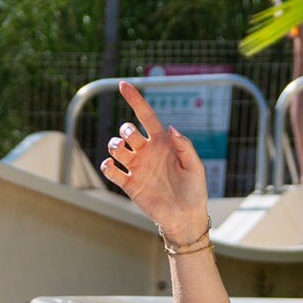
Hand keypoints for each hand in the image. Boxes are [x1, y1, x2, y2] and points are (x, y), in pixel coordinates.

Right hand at [98, 82, 210, 246]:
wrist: (185, 217)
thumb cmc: (194, 190)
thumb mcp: (195, 167)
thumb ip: (185, 147)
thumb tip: (171, 128)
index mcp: (162, 142)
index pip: (146, 116)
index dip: (135, 100)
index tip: (123, 85)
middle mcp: (146, 152)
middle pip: (126, 131)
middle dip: (125, 131)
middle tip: (132, 141)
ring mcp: (136, 167)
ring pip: (115, 147)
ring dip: (114, 146)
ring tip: (123, 154)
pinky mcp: (128, 183)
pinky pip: (110, 170)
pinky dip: (107, 165)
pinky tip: (113, 167)